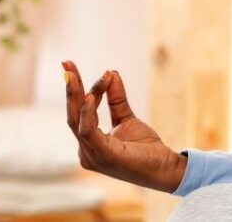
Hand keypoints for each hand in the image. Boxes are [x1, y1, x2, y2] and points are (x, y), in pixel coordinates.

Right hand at [63, 60, 186, 192]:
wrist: (165, 169)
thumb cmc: (145, 149)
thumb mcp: (128, 118)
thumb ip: (117, 98)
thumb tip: (110, 72)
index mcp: (90, 144)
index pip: (80, 113)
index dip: (82, 89)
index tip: (91, 69)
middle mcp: (86, 151)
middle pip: (73, 115)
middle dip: (69, 88)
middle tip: (66, 63)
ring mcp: (93, 155)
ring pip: (77, 120)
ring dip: (75, 95)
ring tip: (73, 74)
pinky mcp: (104, 156)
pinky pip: (89, 132)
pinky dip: (87, 113)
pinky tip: (89, 96)